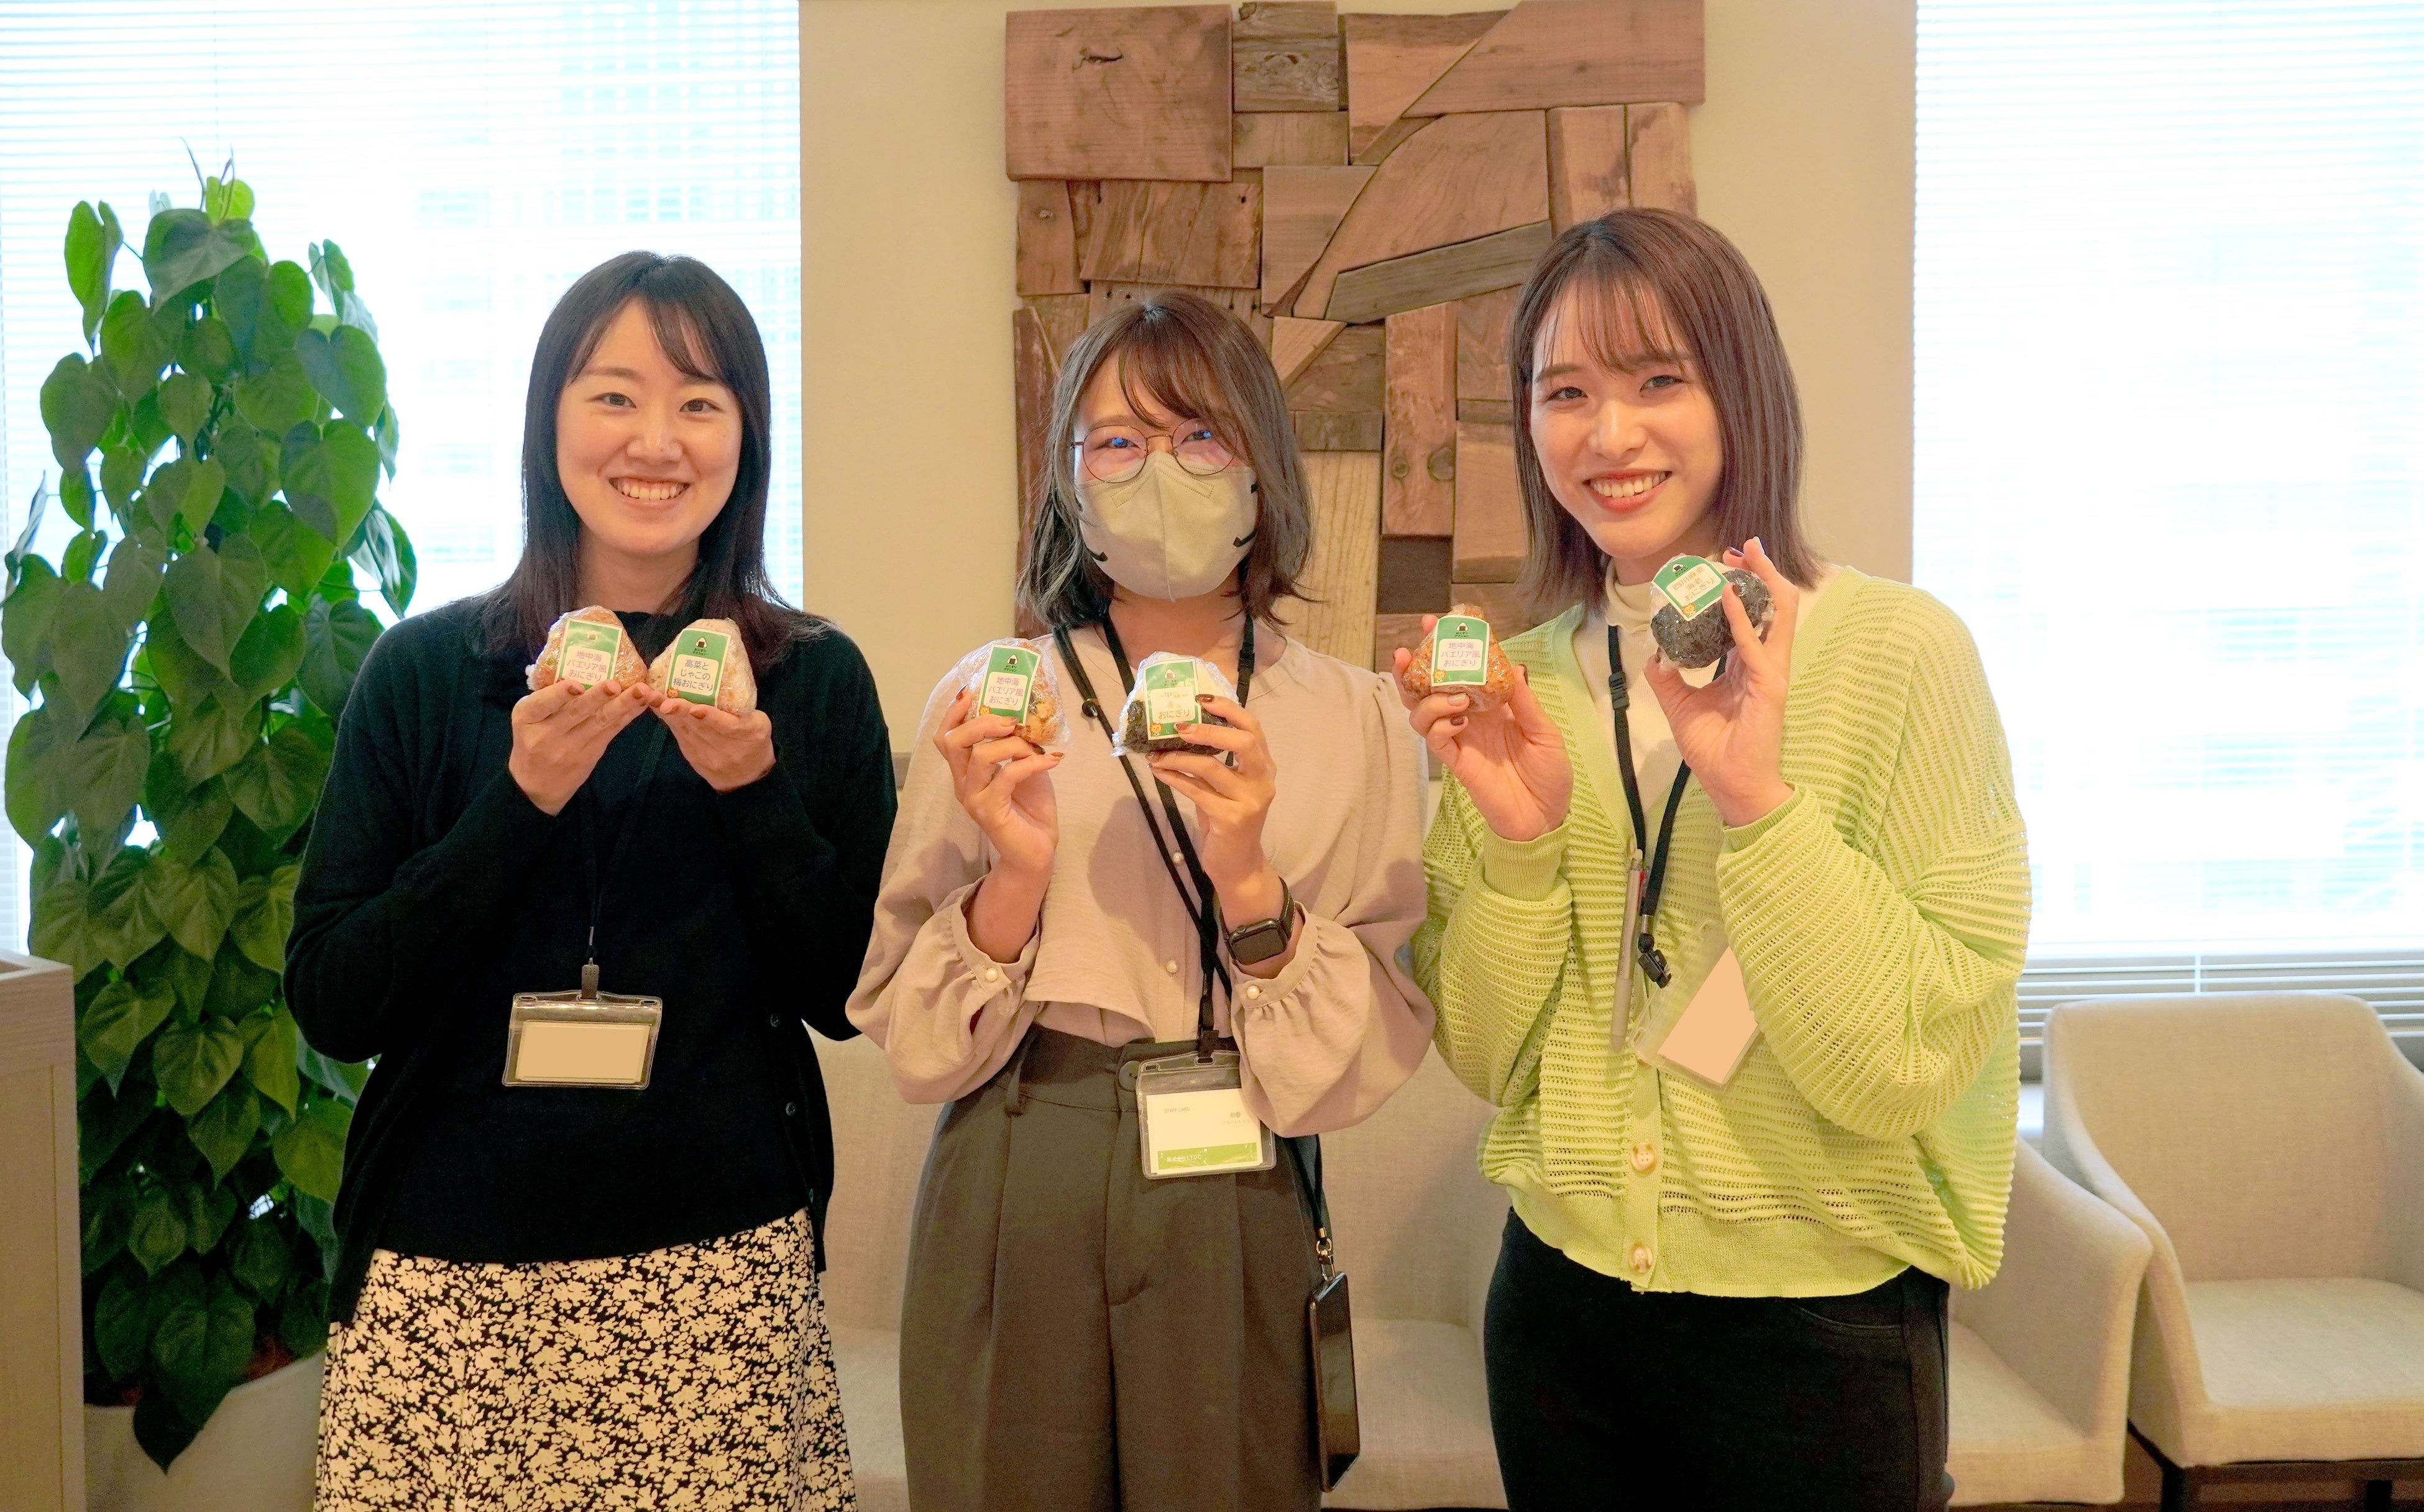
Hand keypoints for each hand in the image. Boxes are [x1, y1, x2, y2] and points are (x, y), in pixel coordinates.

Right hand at [508, 678, 655, 815]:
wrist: (535, 787)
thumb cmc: (531, 741)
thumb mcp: (527, 721)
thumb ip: (546, 699)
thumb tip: (575, 666)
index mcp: (526, 718)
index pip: (541, 704)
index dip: (559, 695)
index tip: (576, 684)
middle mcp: (547, 734)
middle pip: (576, 713)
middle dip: (597, 697)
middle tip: (615, 684)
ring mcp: (571, 747)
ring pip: (599, 722)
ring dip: (623, 705)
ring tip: (641, 691)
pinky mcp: (590, 755)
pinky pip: (611, 732)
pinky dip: (627, 716)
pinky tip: (641, 703)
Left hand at [653, 693, 777, 792]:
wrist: (749, 778)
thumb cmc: (755, 742)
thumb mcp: (760, 723)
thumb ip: (742, 707)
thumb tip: (719, 684)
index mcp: (747, 734)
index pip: (726, 726)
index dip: (709, 717)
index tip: (694, 709)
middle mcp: (725, 748)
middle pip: (699, 728)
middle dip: (679, 711)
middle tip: (661, 698)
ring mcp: (707, 756)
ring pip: (685, 732)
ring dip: (668, 714)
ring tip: (651, 697)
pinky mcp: (694, 758)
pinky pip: (680, 737)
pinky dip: (669, 720)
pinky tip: (657, 707)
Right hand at [936, 689, 1059, 879]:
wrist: (1037, 850)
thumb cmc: (1030, 807)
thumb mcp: (1025, 766)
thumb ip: (1017, 744)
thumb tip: (1024, 715)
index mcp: (965, 771)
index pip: (946, 737)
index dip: (953, 713)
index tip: (971, 692)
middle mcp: (963, 784)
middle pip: (953, 741)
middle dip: (982, 722)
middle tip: (1010, 720)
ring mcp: (974, 798)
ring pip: (980, 756)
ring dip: (1012, 744)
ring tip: (1034, 747)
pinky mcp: (990, 812)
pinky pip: (1008, 776)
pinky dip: (1031, 763)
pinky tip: (1051, 761)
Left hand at [1146, 695, 1282, 917]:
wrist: (1238, 866)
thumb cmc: (1228, 821)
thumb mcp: (1227, 787)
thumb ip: (1215, 762)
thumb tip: (1178, 732)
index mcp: (1265, 767)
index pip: (1253, 727)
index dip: (1229, 709)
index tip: (1202, 699)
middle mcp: (1263, 781)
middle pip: (1244, 741)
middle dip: (1209, 729)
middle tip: (1179, 727)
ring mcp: (1249, 801)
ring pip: (1212, 767)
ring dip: (1179, 757)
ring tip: (1157, 755)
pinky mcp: (1230, 819)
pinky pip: (1196, 791)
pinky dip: (1174, 778)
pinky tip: (1159, 772)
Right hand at [1393, 622, 1572, 842]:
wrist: (1545, 817)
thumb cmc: (1550, 773)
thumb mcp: (1545, 732)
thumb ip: (1524, 701)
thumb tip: (1510, 666)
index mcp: (1491, 705)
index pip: (1464, 669)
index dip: (1450, 648)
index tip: (1439, 623)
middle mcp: (1469, 717)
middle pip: (1430, 687)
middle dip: (1417, 665)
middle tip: (1412, 647)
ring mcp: (1459, 740)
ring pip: (1422, 712)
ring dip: (1427, 697)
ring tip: (1450, 693)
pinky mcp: (1456, 763)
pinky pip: (1434, 740)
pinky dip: (1439, 725)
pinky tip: (1459, 720)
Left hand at [1640, 536, 1798, 827]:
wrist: (1731, 786)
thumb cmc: (1715, 749)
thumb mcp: (1680, 705)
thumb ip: (1669, 678)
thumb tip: (1653, 653)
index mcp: (1747, 667)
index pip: (1750, 617)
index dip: (1741, 587)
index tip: (1723, 563)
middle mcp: (1764, 664)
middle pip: (1770, 607)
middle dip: (1759, 573)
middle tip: (1741, 546)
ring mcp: (1771, 674)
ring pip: (1777, 616)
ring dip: (1761, 582)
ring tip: (1747, 555)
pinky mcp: (1770, 689)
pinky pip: (1755, 647)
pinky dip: (1741, 619)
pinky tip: (1728, 596)